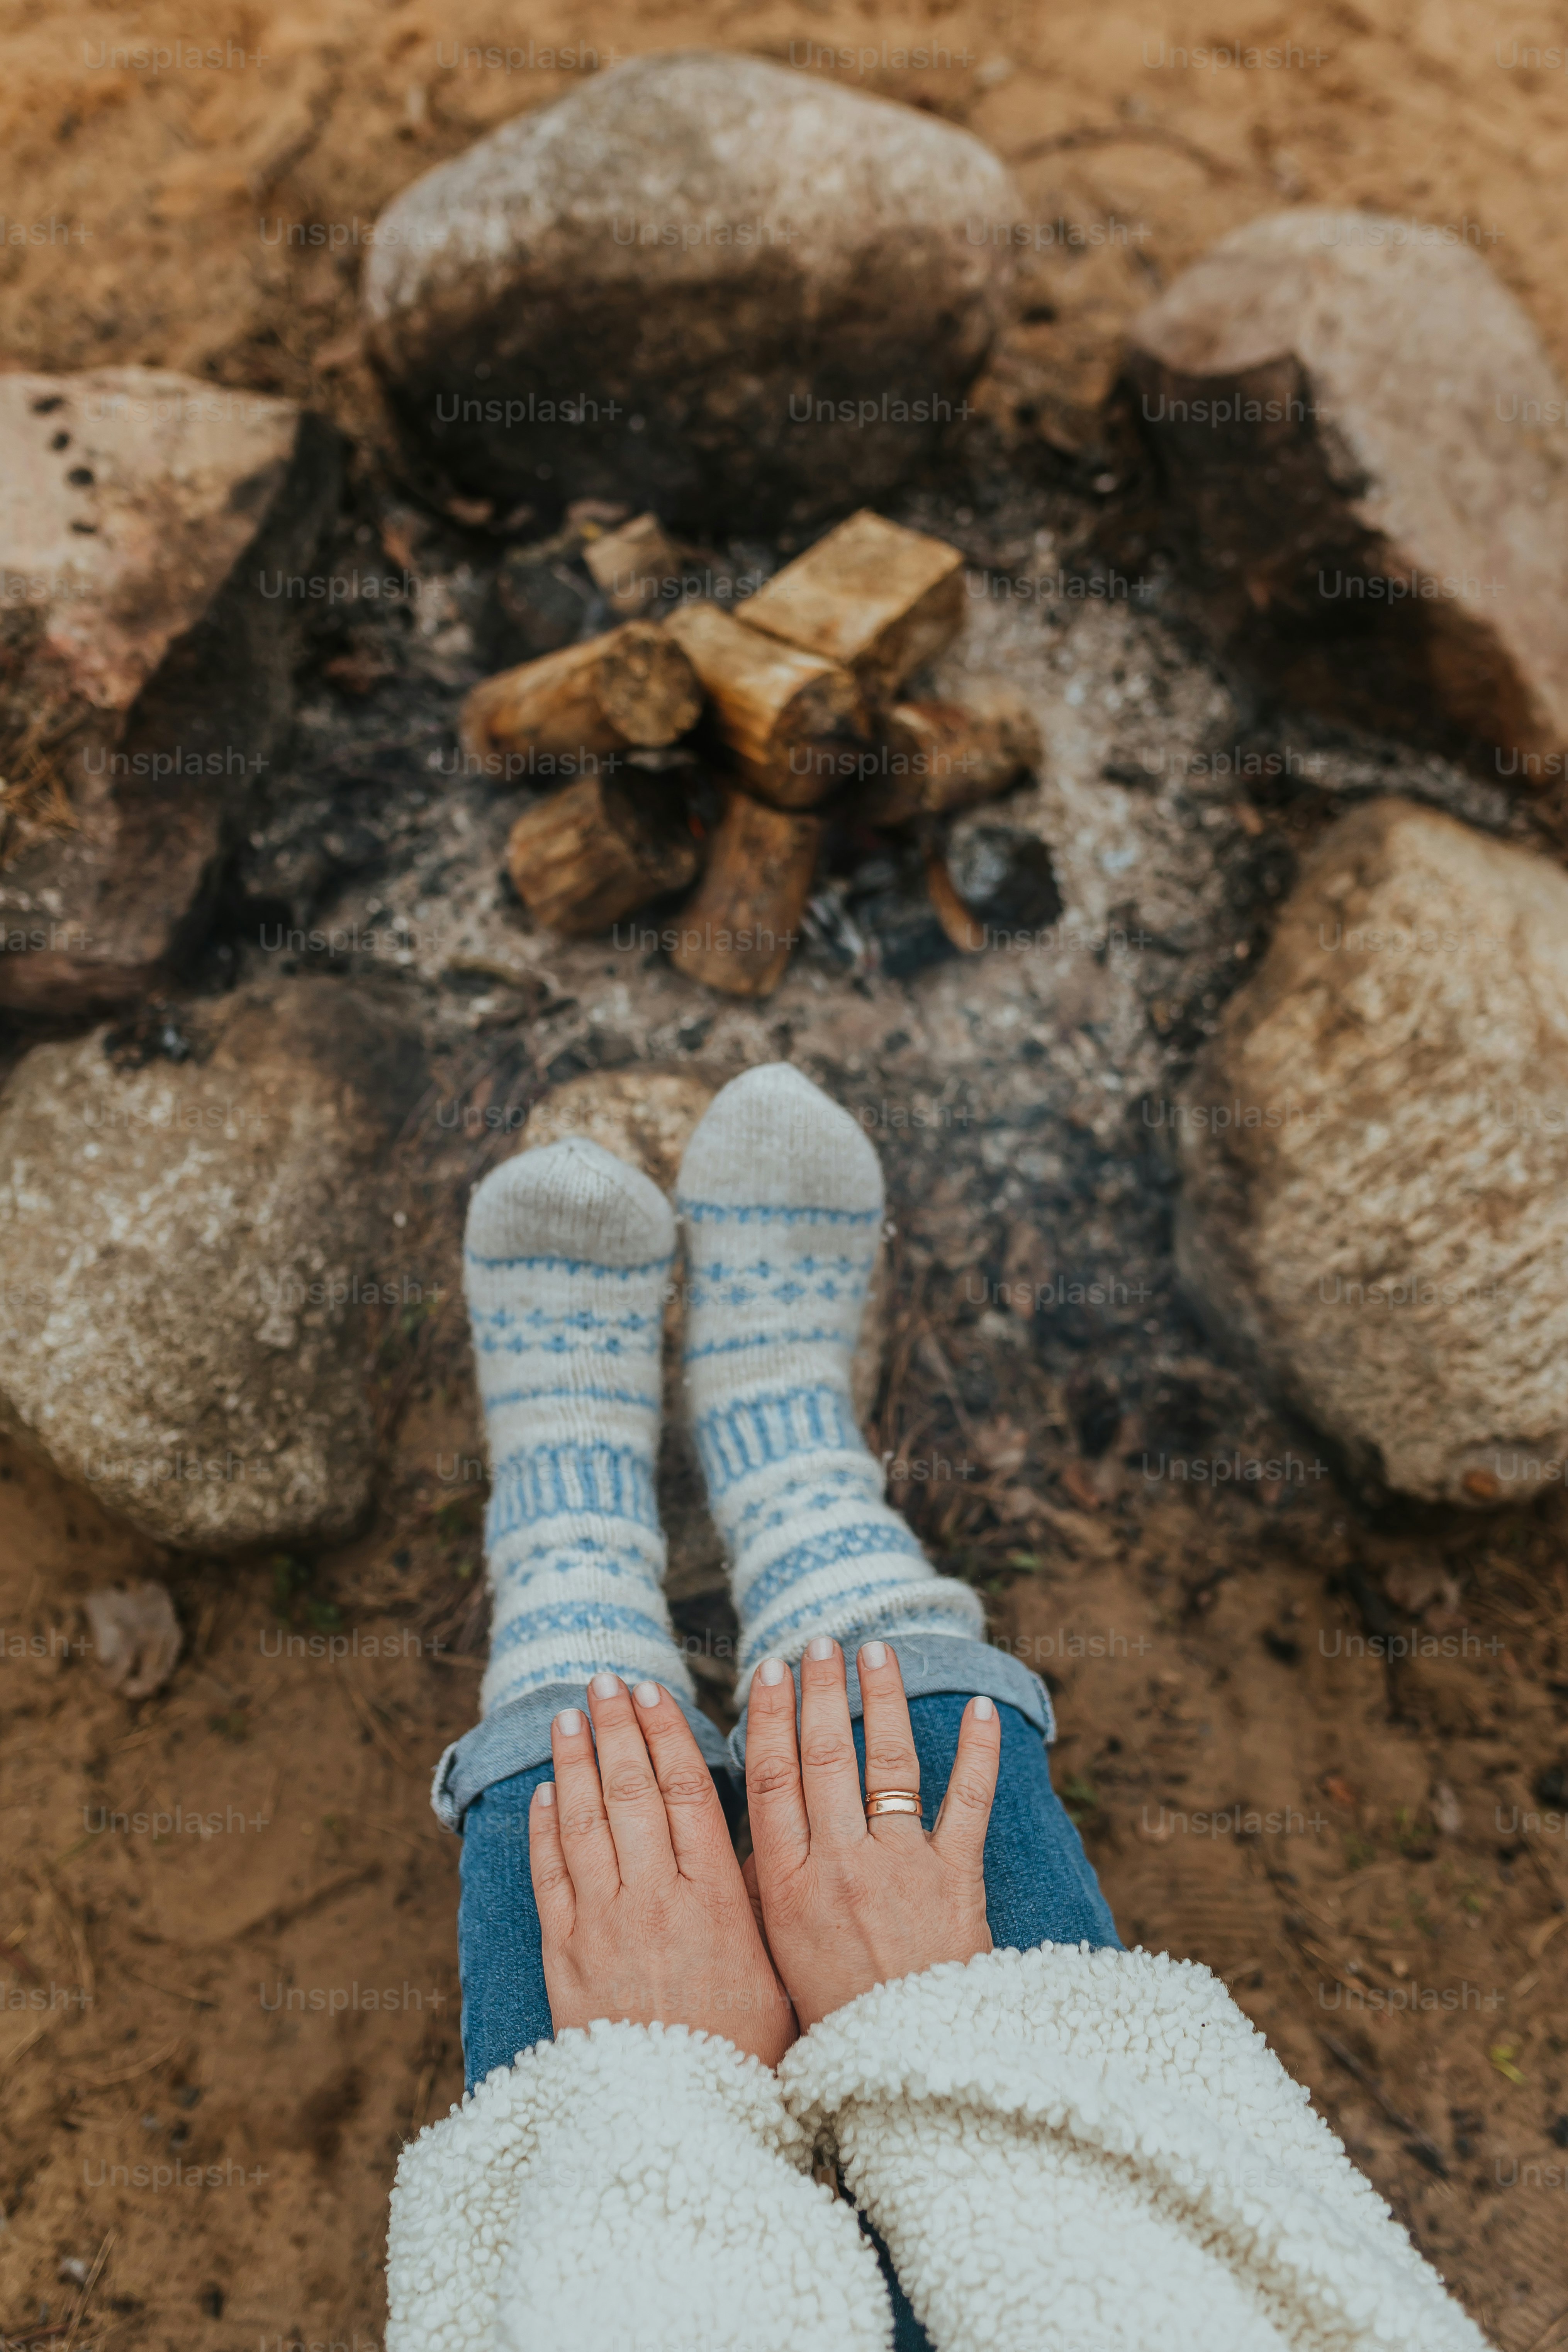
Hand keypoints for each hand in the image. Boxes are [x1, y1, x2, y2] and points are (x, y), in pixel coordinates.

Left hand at [530, 1672, 797, 2067]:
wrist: (678, 2125)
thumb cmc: (745, 2055)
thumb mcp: (777, 1970)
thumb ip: (765, 1903)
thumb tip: (768, 1847)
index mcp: (715, 1898)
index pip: (686, 1791)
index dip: (667, 1735)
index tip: (655, 1692)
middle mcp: (655, 1900)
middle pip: (632, 1791)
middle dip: (617, 1728)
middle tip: (606, 1679)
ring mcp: (604, 1926)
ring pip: (585, 1823)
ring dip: (576, 1762)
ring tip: (570, 1714)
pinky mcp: (566, 1959)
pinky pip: (551, 1880)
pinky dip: (545, 1831)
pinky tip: (545, 1794)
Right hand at [744, 1637, 999, 2031]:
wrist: (905, 2069)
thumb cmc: (834, 2016)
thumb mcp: (775, 1953)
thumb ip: (763, 1887)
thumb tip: (746, 1827)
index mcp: (788, 1885)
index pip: (772, 1780)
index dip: (768, 1719)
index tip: (767, 1669)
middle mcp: (840, 1867)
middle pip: (825, 1758)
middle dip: (820, 1692)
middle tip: (818, 1641)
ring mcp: (900, 1869)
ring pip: (887, 1766)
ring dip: (882, 1701)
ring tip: (877, 1651)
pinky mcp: (957, 1881)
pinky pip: (969, 1803)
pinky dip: (976, 1753)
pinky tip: (979, 1708)